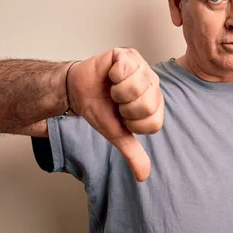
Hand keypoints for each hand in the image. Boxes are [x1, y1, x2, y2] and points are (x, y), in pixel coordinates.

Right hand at [67, 48, 164, 181]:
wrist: (77, 92)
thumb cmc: (100, 109)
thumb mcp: (117, 135)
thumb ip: (133, 154)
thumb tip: (143, 177)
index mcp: (155, 103)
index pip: (153, 122)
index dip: (132, 123)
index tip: (122, 117)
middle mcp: (153, 84)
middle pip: (146, 105)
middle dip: (123, 108)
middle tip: (116, 102)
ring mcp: (142, 67)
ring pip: (136, 87)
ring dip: (117, 92)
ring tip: (113, 89)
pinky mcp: (128, 54)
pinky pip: (125, 69)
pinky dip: (112, 75)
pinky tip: (110, 74)